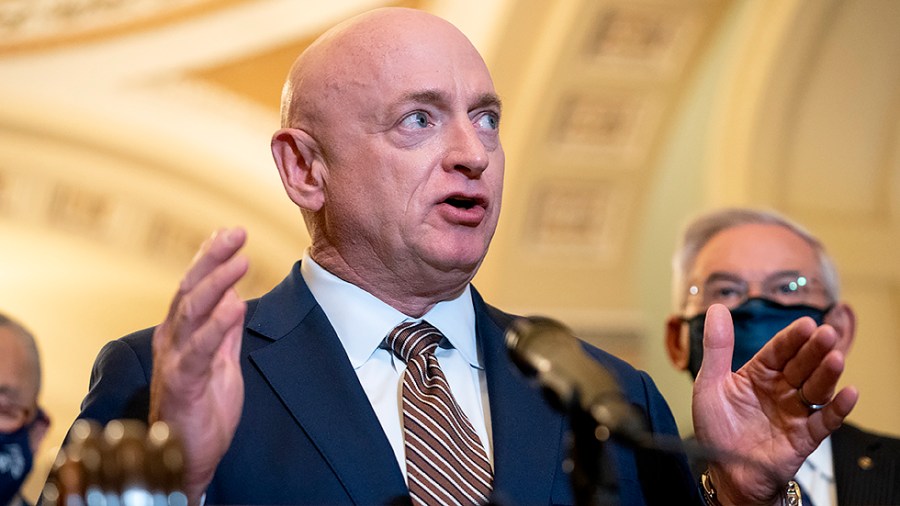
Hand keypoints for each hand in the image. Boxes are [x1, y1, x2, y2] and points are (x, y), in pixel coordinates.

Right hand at [149, 228, 248, 504]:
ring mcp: (174, 360)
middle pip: (189, 289)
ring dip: (217, 283)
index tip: (230, 231)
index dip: (210, 257)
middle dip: (212, 258)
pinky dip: (217, 325)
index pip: (193, 285)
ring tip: (241, 260)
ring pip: (192, 311)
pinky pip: (199, 349)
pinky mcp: (182, 383)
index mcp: (180, 332)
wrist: (188, 456)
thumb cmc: (202, 408)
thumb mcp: (220, 360)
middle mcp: (172, 339)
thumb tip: (235, 295)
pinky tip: (235, 306)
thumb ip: (225, 329)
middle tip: (236, 233)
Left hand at [692, 304, 857, 504]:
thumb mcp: (710, 384)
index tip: (805, 324)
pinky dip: (838, 409)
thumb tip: (717, 309)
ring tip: (836, 358)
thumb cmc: (717, 429)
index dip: (792, 338)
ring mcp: (794, 412)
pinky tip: (849, 394)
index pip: (778, 351)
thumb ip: (717, 348)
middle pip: (801, 365)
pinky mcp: (803, 437)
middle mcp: (780, 389)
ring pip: (815, 389)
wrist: (725, 472)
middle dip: (814, 350)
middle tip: (826, 334)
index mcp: (759, 374)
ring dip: (827, 374)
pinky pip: (824, 421)